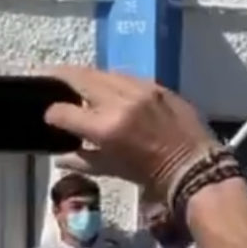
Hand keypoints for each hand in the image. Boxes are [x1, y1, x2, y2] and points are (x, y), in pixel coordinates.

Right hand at [42, 66, 218, 201]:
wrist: (197, 166)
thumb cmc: (153, 175)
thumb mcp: (113, 170)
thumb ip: (83, 160)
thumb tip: (60, 156)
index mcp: (106, 127)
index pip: (63, 111)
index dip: (52, 114)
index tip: (52, 117)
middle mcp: (120, 102)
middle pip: (79, 77)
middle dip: (60, 77)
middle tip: (49, 77)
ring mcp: (141, 89)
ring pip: (103, 72)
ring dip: (87, 76)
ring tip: (78, 80)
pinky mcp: (158, 86)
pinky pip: (127, 76)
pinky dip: (114, 80)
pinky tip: (109, 86)